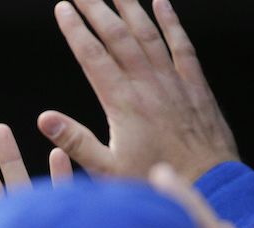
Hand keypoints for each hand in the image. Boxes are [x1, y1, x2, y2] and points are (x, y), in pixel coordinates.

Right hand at [39, 0, 238, 181]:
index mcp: (122, 102)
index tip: (62, 8)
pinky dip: (171, 20)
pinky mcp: (194, 84)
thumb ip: (75, 142)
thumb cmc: (153, 180)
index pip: (92, 56)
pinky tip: (161, 2)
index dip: (75, 30)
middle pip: (117, 35)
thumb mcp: (106, 170)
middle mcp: (147, 83)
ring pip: (148, 32)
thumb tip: (44, 120)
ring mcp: (172, 80)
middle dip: (96, 8)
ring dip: (129, 6)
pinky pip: (181, 43)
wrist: (208, 183)